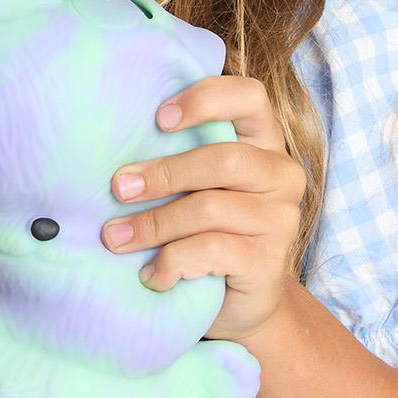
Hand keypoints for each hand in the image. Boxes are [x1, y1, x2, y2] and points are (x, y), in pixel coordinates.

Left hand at [100, 75, 305, 341]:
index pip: (250, 97)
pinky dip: (171, 262)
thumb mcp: (194, 187)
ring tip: (116, 238)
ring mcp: (280, 220)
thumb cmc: (205, 229)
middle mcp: (281, 175)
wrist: (240, 300)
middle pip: (223, 160)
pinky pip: (211, 252)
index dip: (206, 98)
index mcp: (263, 142)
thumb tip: (118, 163)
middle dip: (163, 174)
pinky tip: (152, 274)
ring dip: (153, 224)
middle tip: (119, 188)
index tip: (159, 119)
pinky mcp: (268, 262)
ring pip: (209, 208)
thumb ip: (176, 160)